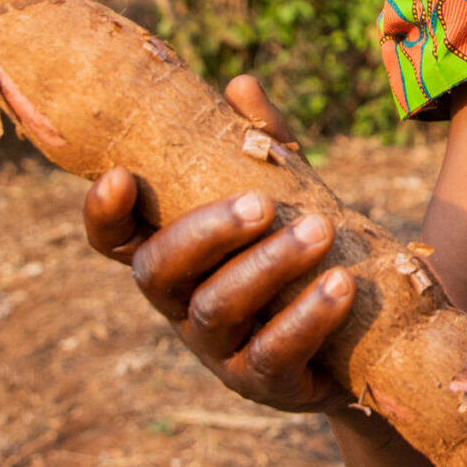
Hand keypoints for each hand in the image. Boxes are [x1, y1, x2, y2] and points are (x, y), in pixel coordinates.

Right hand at [83, 75, 353, 413]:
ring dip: (268, 266)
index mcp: (178, 259)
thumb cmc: (306, 255)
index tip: (119, 175)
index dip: (105, 215)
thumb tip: (240, 84)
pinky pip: (274, 354)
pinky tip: (343, 286)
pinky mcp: (266, 382)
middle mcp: (183, 306)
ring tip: (321, 232)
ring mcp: (220, 349)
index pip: (118, 241)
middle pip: (160, 273)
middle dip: (206, 233)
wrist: (361, 341)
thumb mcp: (288, 195)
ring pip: (218, 309)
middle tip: (260, 204)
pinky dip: (308, 317)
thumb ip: (263, 145)